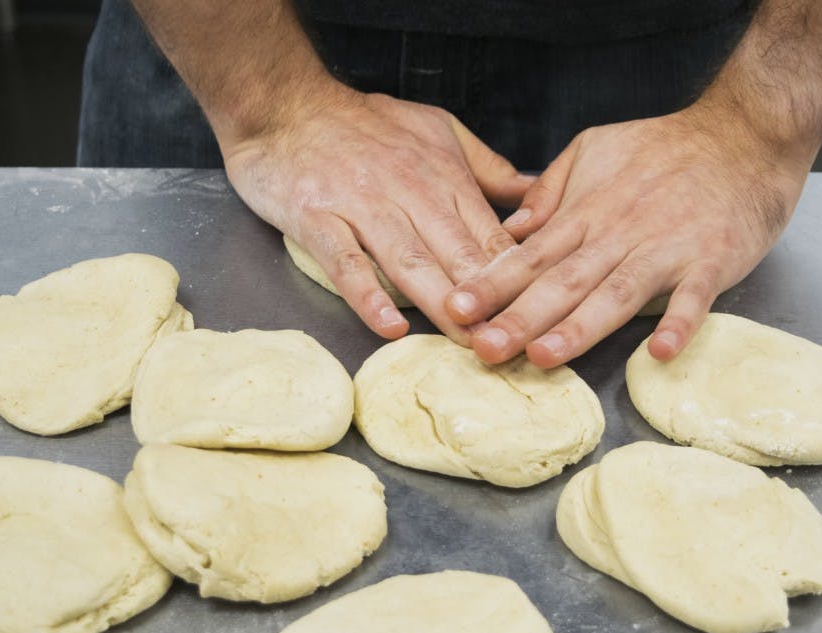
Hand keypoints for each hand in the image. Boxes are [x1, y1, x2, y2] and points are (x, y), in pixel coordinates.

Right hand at [222, 80, 532, 342]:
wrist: (285, 102)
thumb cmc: (365, 122)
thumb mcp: (438, 128)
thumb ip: (486, 166)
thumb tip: (536, 193)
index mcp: (442, 174)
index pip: (489, 234)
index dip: (515, 277)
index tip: (534, 312)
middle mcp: (408, 190)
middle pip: (457, 253)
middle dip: (487, 299)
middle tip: (509, 340)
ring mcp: (361, 204)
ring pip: (409, 261)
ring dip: (441, 303)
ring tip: (465, 340)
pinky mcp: (316, 218)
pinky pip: (346, 262)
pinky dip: (367, 295)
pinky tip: (389, 326)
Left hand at [444, 104, 813, 367]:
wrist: (744, 132)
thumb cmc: (664, 148)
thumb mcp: (593, 149)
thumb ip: (551, 190)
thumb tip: (513, 228)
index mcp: (586, 214)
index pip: (529, 255)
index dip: (492, 284)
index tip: (457, 309)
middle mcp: (618, 234)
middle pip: (561, 281)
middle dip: (519, 317)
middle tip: (484, 348)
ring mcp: (665, 249)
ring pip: (614, 293)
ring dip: (579, 327)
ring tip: (545, 356)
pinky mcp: (712, 261)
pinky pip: (694, 297)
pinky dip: (678, 322)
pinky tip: (659, 351)